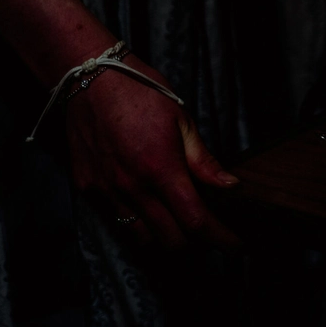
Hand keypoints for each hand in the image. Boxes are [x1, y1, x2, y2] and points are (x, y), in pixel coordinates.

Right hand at [64, 53, 239, 249]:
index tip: (236, 246)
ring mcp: (106, 192)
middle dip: (196, 247)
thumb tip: (230, 186)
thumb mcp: (181, 120)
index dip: (220, 239)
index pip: (196, 221)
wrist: (89, 79)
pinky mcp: (88, 189)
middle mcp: (131, 188)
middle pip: (170, 242)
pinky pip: (116, 221)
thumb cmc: (141, 93)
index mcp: (160, 169)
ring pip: (141, 239)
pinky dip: (138, 225)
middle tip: (212, 237)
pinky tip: (151, 212)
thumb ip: (203, 161)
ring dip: (165, 241)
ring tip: (183, 230)